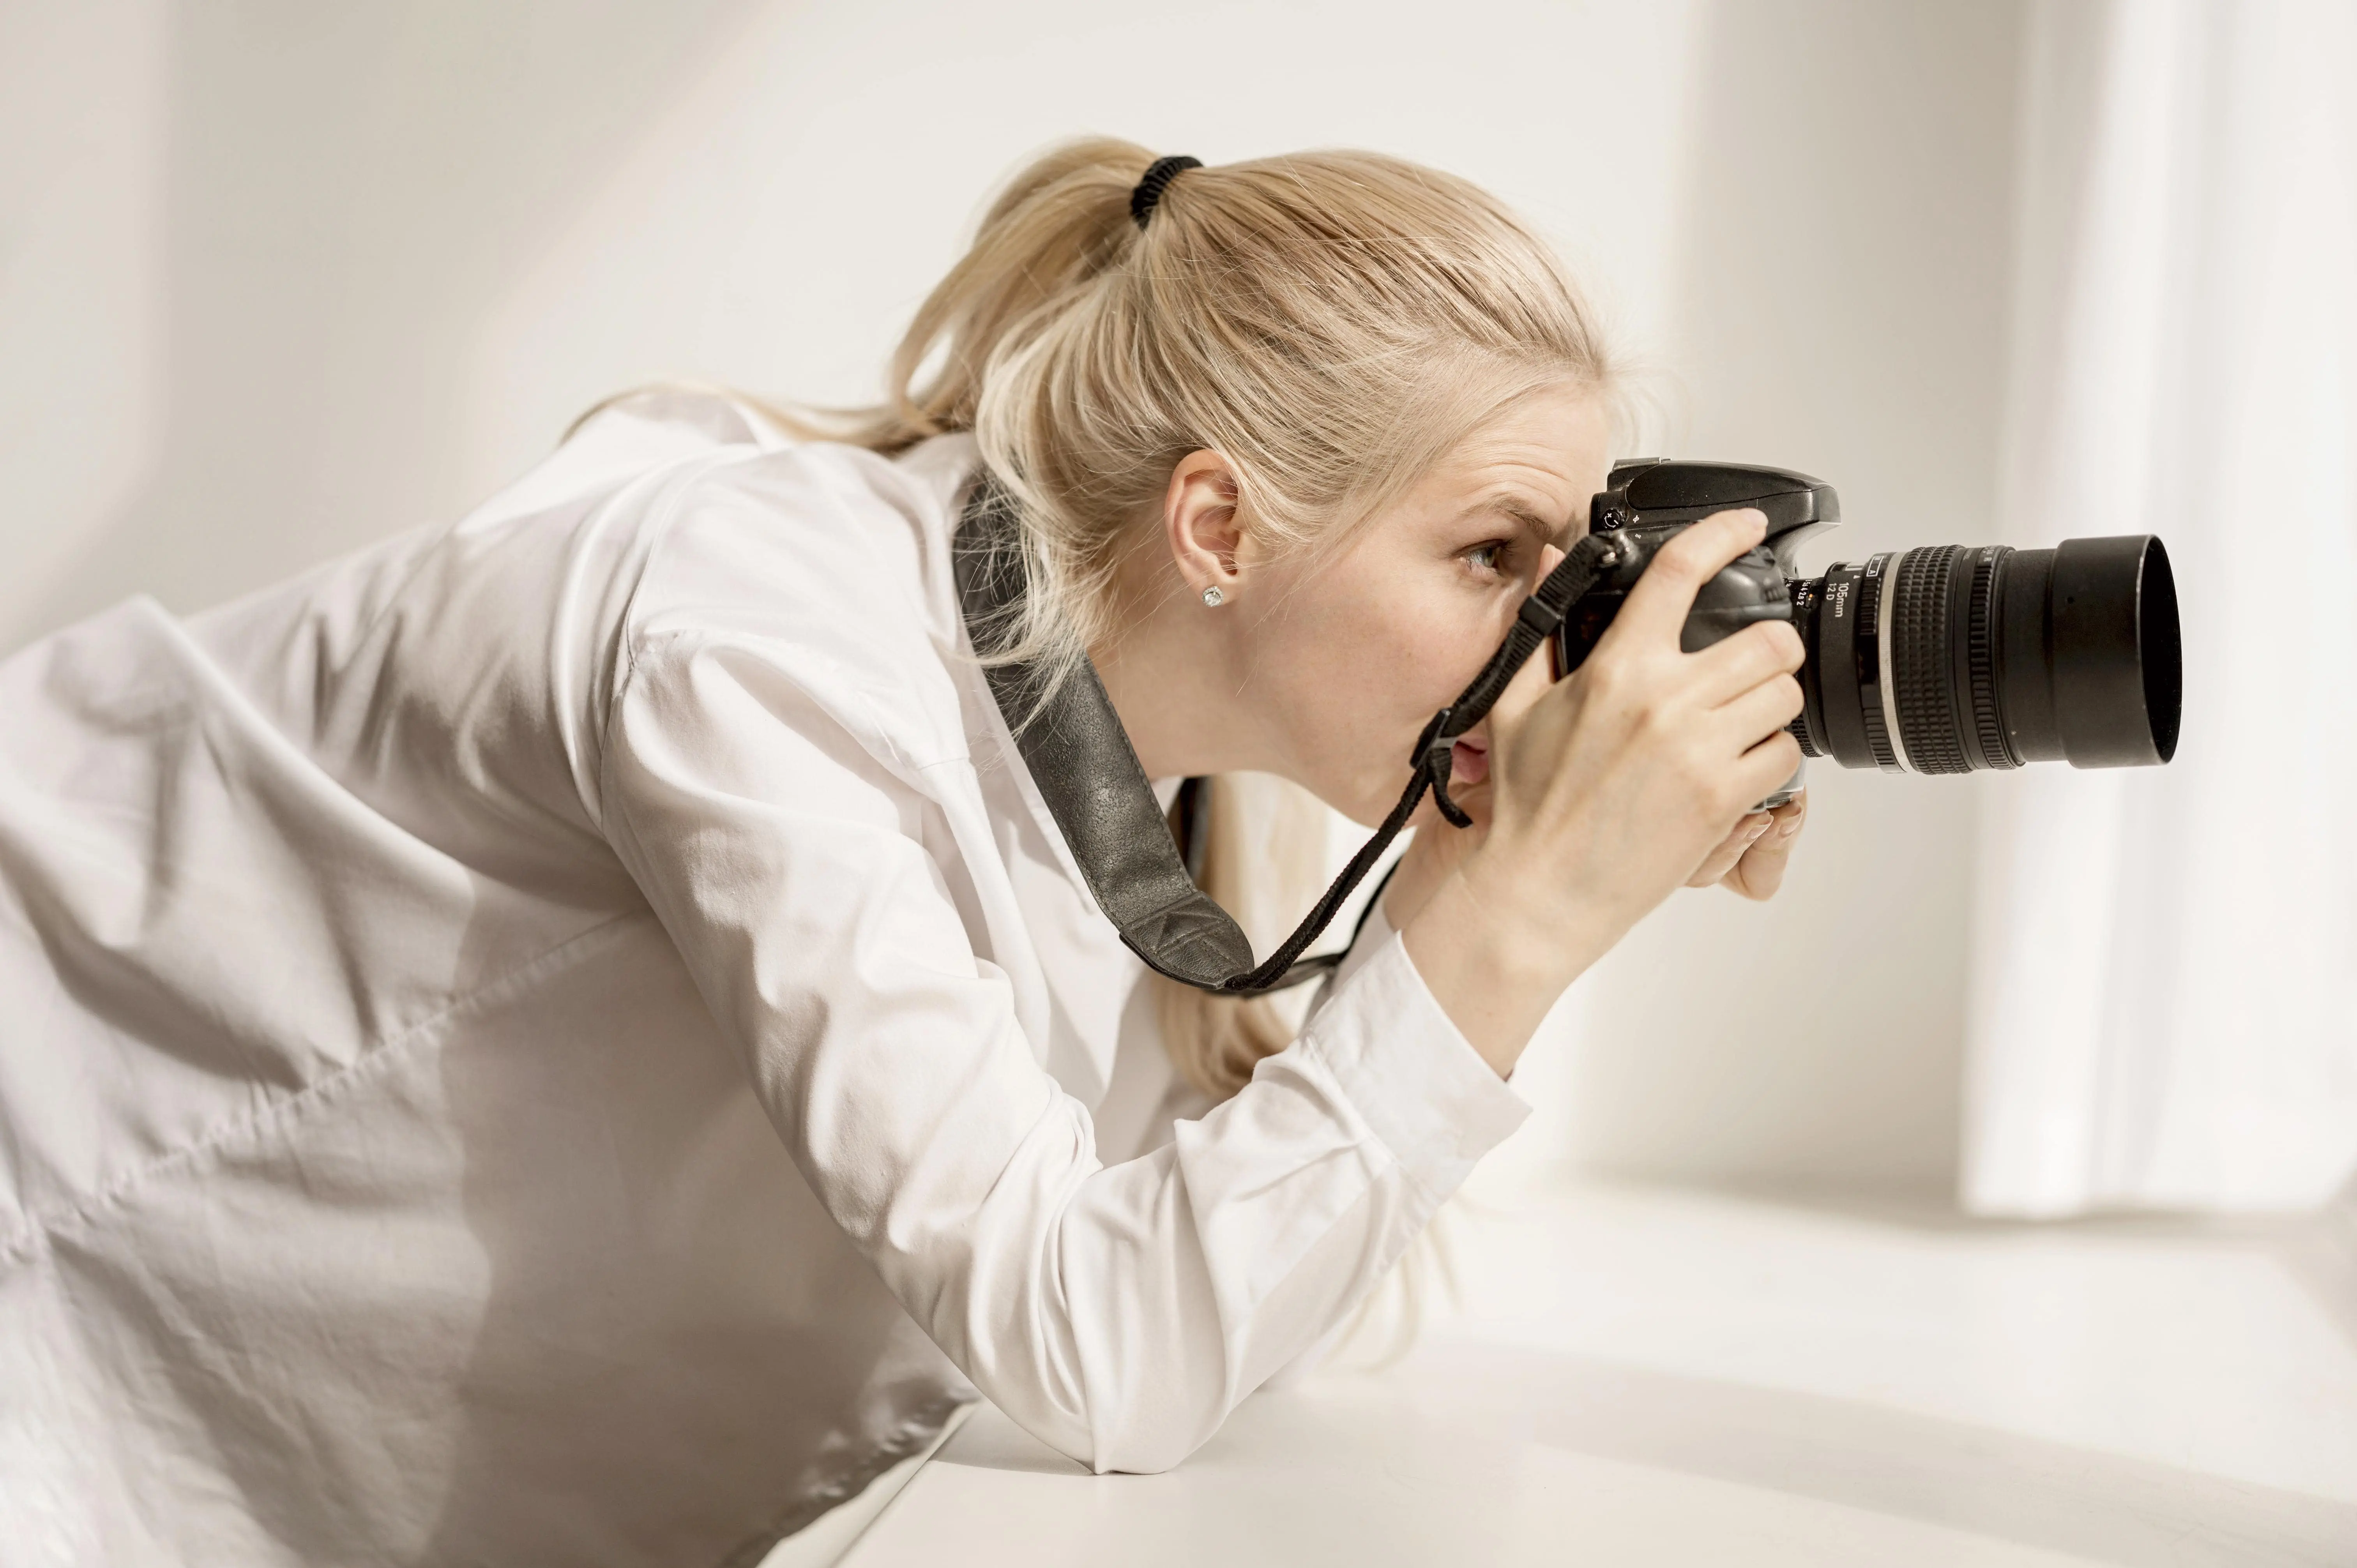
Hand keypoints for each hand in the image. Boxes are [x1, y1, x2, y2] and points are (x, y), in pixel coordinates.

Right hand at [1402, 507, 1804, 1071]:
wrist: (1534, 892)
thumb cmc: (1523, 807)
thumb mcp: (1513, 706)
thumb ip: (1540, 629)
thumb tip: (1547, 563)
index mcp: (1616, 669)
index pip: (1682, 571)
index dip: (1725, 534)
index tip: (1748, 528)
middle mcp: (1666, 702)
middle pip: (1767, 640)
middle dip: (1767, 646)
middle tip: (1749, 662)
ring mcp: (1701, 752)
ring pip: (1785, 696)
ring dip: (1772, 703)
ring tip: (1741, 719)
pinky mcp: (1722, 800)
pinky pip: (1785, 757)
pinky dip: (1772, 757)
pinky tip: (1737, 766)